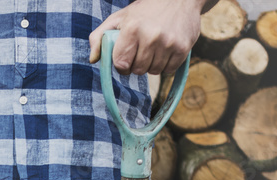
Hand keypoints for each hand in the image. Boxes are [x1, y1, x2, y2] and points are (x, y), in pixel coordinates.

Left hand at [88, 0, 203, 75]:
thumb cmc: (144, 10)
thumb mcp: (119, 18)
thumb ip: (99, 36)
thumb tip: (93, 59)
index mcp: (132, 29)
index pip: (121, 64)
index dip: (121, 65)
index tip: (125, 59)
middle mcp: (151, 36)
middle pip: (138, 70)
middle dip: (136, 65)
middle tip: (140, 52)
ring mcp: (169, 43)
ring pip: (154, 71)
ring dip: (151, 65)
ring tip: (153, 49)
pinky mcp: (183, 48)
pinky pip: (169, 70)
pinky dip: (165, 65)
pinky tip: (165, 51)